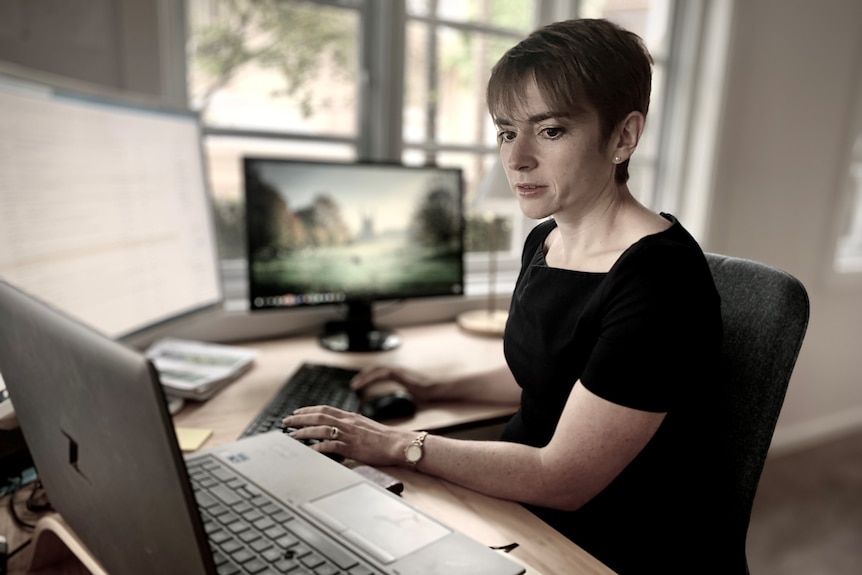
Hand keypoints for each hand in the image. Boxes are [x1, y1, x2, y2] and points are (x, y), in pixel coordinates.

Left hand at [281, 405, 413, 466]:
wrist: (397, 443)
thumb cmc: (384, 437)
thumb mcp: (365, 424)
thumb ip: (352, 423)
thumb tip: (341, 425)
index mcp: (350, 416)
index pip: (325, 409)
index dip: (309, 410)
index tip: (297, 412)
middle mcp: (347, 422)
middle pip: (318, 416)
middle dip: (300, 418)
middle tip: (286, 422)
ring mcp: (348, 434)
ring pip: (320, 429)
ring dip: (304, 432)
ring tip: (291, 436)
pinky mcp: (351, 447)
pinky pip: (330, 446)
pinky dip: (317, 447)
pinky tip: (308, 450)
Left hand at [350, 364, 449, 401]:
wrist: (435, 389)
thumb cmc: (425, 394)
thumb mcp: (407, 395)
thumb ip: (397, 397)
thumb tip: (390, 406)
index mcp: (398, 374)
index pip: (379, 372)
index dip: (368, 377)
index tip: (359, 384)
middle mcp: (396, 369)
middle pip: (374, 369)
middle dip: (362, 376)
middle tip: (353, 384)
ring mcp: (397, 370)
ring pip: (375, 370)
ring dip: (363, 377)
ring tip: (355, 385)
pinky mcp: (398, 374)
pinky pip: (380, 375)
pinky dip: (370, 379)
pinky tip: (363, 385)